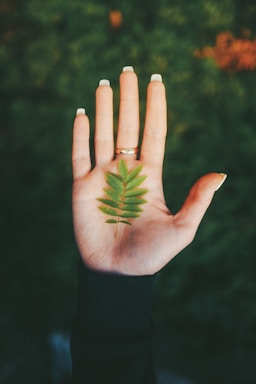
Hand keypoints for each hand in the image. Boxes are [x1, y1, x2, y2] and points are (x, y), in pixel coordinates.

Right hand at [72, 67, 225, 275]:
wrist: (118, 274)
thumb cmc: (150, 255)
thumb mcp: (182, 228)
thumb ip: (198, 200)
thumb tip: (221, 174)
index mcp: (150, 176)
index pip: (154, 133)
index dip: (155, 107)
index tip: (156, 81)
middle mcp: (126, 171)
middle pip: (127, 127)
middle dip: (128, 99)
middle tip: (128, 71)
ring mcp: (102, 177)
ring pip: (102, 135)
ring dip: (103, 109)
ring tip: (104, 84)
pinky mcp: (81, 187)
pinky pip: (79, 155)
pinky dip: (79, 134)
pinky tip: (83, 114)